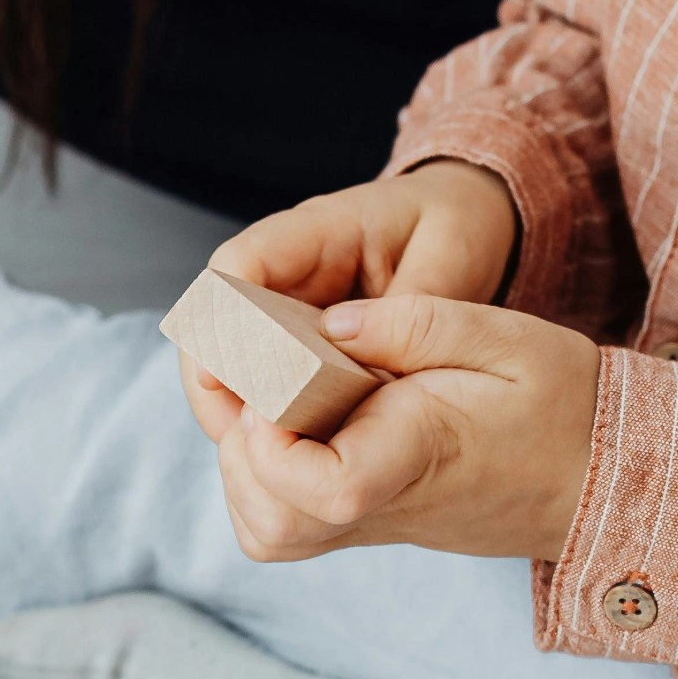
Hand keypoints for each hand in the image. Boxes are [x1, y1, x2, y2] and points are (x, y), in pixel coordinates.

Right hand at [181, 159, 513, 438]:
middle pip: (220, 320)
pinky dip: (273, 413)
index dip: (221, 317)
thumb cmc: (451, 227)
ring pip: (235, 355)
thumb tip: (374, 371)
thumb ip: (415, 309)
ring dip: (242, 403)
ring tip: (260, 458)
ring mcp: (287, 304)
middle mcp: (287, 267)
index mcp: (319, 229)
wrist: (460, 220)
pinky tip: (290, 454)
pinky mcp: (297, 339)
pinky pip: (268, 376)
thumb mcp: (449, 255)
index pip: (244, 263)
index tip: (216, 372)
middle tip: (240, 436)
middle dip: (221, 378)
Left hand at [212, 293, 601, 562]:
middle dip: (240, 454)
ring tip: (267, 404)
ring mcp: (374, 522)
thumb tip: (328, 323)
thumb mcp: (506, 336)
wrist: (602, 479)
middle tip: (255, 387)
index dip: (275, 449)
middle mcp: (386, 502)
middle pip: (275, 525)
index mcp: (419, 453)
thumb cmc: (563, 405)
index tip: (271, 394)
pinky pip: (290, 528)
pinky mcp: (368, 522)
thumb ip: (415, 323)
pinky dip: (263, 484)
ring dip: (244, 470)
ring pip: (270, 534)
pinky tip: (287, 428)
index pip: (328, 489)